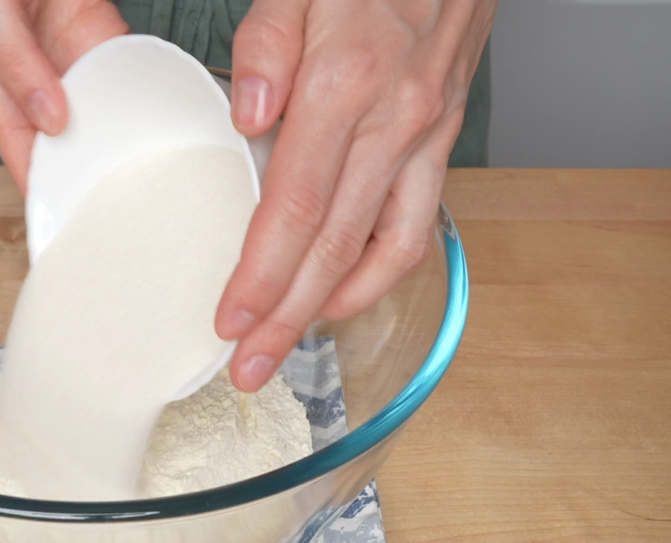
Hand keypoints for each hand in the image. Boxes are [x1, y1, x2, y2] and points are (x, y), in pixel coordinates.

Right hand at [0, 0, 126, 190]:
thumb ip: (12, 58)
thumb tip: (47, 116)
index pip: (13, 140)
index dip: (34, 178)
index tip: (55, 211)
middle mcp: (25, 67)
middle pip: (58, 129)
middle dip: (79, 161)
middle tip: (104, 195)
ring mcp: (60, 46)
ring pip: (91, 100)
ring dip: (110, 126)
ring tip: (130, 162)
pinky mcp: (91, 23)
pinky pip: (115, 62)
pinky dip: (128, 83)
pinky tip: (141, 108)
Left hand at [216, 0, 495, 390]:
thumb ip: (266, 45)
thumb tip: (246, 117)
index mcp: (345, 85)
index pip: (294, 206)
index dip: (261, 274)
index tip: (229, 321)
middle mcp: (393, 123)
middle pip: (332, 247)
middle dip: (286, 319)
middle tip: (248, 369)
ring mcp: (425, 138)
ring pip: (380, 250)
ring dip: (332, 311)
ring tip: (290, 346)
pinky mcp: (441, 141)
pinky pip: (415, 227)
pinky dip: (378, 273)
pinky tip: (342, 293)